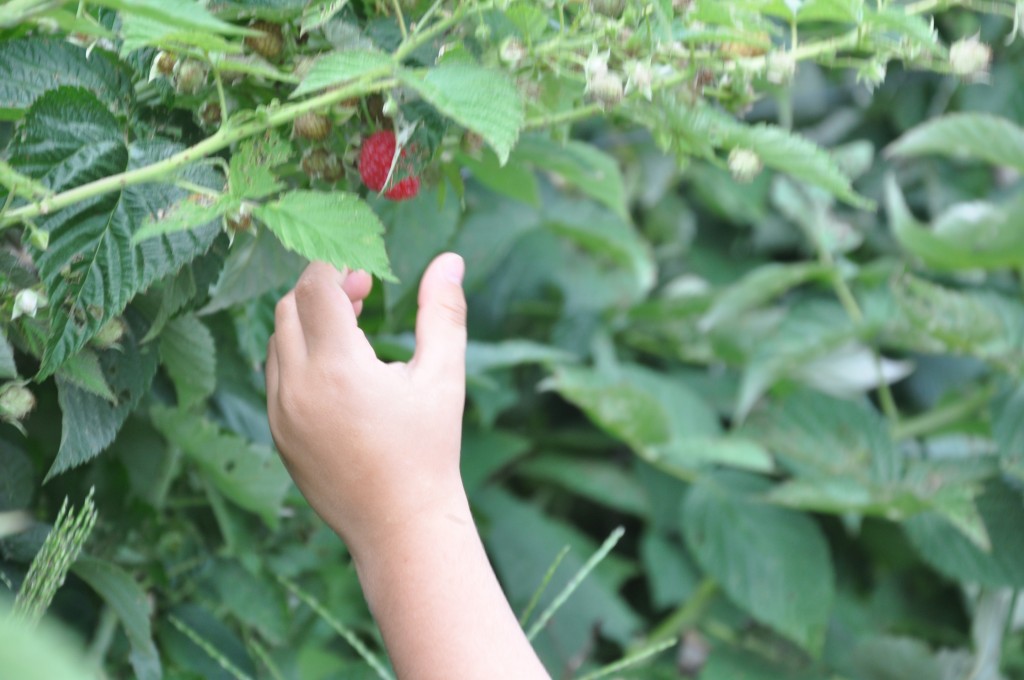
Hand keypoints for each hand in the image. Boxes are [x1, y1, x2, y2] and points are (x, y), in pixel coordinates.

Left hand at [265, 253, 468, 561]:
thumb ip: (443, 312)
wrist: (400, 526)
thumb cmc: (428, 451)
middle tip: (362, 295)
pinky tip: (337, 369)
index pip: (314, 288)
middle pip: (288, 308)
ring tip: (352, 331)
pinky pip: (275, 377)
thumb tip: (449, 259)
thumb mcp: (442, 376)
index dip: (337, 269)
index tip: (367, 275)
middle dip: (321, 291)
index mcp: (337, 368)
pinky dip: (298, 357)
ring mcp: (281, 414)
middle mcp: (297, 387)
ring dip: (307, 323)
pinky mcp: (278, 435)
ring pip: (277, 341)